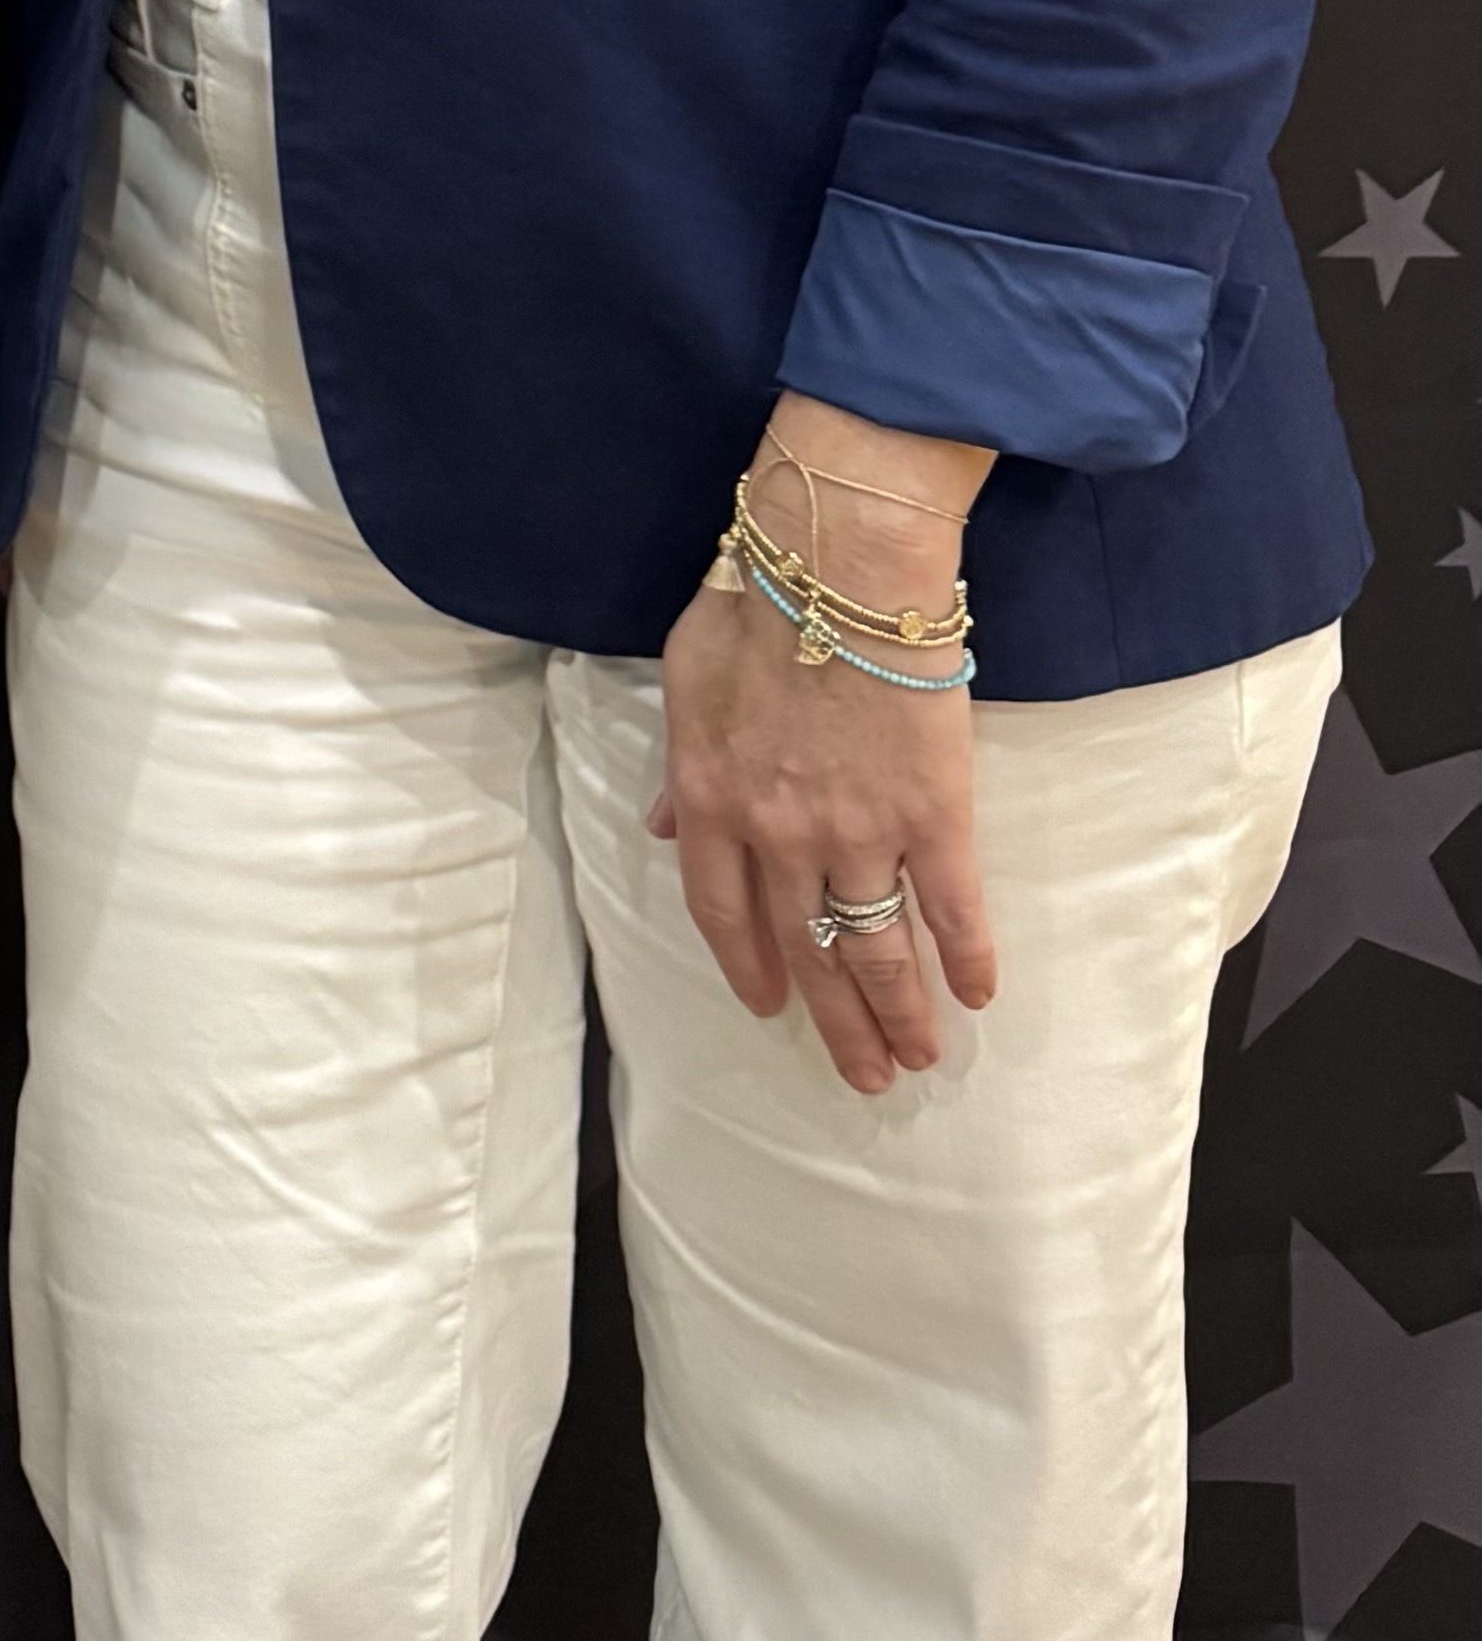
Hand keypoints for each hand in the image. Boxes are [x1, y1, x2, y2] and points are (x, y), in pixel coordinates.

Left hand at [653, 416, 998, 1095]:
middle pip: (805, 950)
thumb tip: (661, 827)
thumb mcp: (684, 680)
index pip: (720, 911)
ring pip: (877, 947)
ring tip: (917, 1061)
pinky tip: (979, 993)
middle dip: (835, 1022)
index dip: (747, 966)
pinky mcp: (933, 814)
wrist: (839, 564)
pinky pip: (950, 905)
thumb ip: (677, 767)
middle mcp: (780, 833)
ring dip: (898, 1013)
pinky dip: (966, 955)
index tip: (768, 1007)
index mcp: (710, 801)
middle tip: (863, 1077)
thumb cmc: (753, 602)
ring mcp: (858, 830)